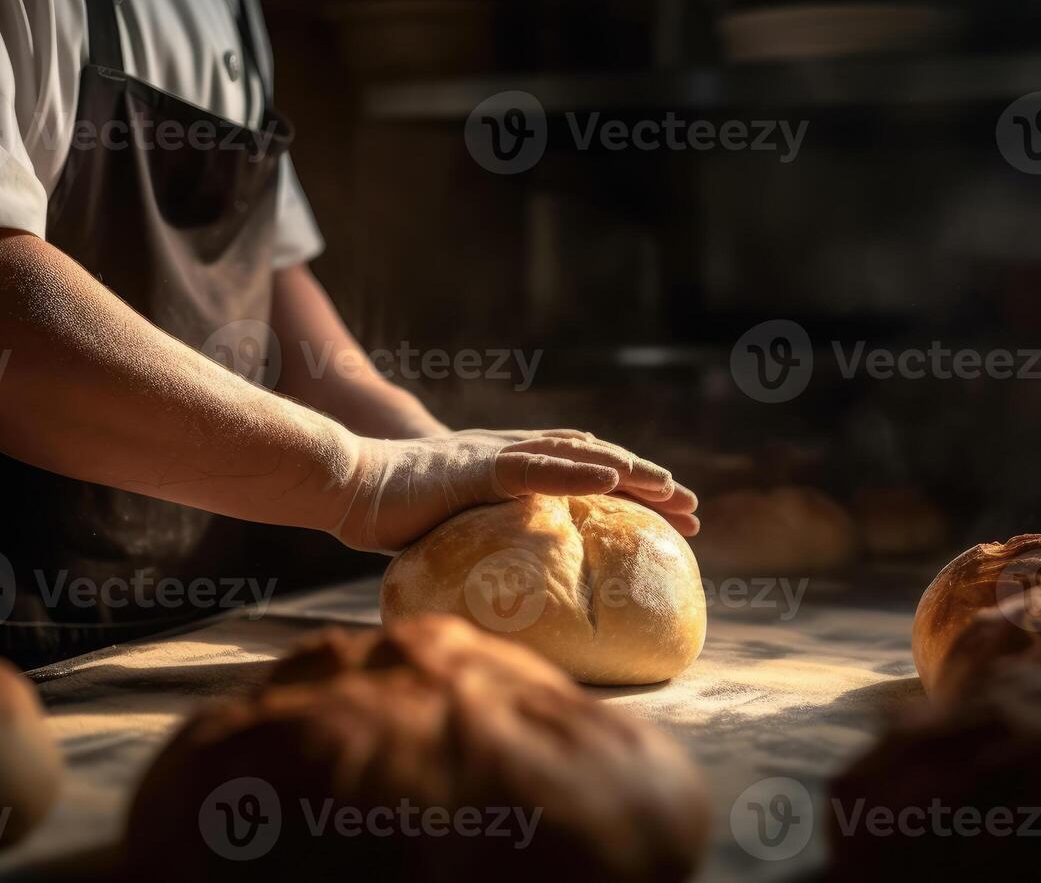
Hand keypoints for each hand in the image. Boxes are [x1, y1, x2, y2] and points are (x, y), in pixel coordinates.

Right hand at [327, 429, 699, 553]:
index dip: (631, 489)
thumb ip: (491, 541)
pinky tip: (613, 476)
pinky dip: (577, 469)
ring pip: (580, 456)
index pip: (586, 473)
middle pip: (598, 460)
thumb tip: (516, 586)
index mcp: (514, 469)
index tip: (671, 518)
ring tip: (674, 491)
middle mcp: (515, 454)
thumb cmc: (392, 514)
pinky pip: (537, 466)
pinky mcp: (477, 466)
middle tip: (694, 512)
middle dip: (650, 484)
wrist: (347, 486)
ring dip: (632, 471)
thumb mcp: (457, 529)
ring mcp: (498, 456)